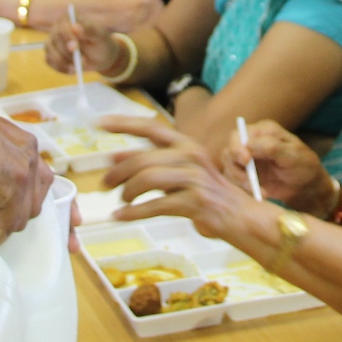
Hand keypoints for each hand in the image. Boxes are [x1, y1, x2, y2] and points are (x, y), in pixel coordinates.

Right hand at [45, 16, 121, 77]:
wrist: (100, 57)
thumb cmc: (101, 43)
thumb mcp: (100, 36)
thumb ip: (89, 30)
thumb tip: (74, 26)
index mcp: (69, 18)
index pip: (62, 27)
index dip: (67, 37)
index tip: (75, 47)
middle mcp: (58, 28)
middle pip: (55, 40)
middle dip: (67, 53)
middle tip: (83, 61)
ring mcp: (53, 41)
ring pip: (50, 51)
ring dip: (64, 62)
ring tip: (79, 66)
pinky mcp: (51, 53)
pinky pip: (49, 61)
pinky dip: (60, 67)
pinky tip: (72, 70)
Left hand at [100, 116, 260, 240]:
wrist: (242, 217)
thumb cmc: (210, 194)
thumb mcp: (183, 171)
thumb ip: (153, 162)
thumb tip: (114, 158)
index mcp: (187, 144)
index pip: (150, 128)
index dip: (123, 124)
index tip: (99, 124)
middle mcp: (191, 156)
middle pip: (143, 158)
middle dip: (117, 171)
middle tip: (105, 184)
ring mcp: (195, 179)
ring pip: (147, 179)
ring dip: (127, 192)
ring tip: (121, 201)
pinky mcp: (195, 202)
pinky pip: (155, 205)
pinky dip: (133, 212)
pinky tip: (122, 216)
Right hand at [234, 120, 336, 212]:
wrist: (306, 186)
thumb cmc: (303, 166)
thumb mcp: (293, 155)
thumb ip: (272, 147)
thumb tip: (248, 145)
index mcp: (263, 131)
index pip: (238, 135)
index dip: (237, 148)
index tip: (246, 162)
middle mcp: (251, 143)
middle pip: (229, 152)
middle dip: (236, 168)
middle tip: (250, 182)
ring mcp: (246, 160)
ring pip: (229, 168)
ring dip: (242, 182)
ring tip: (262, 192)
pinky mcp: (245, 175)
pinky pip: (235, 181)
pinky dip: (245, 189)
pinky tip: (262, 194)